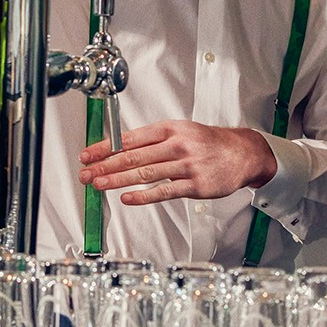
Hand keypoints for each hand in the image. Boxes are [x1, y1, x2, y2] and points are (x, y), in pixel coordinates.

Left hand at [78, 120, 276, 205]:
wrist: (241, 153)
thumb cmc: (207, 143)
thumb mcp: (180, 131)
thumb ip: (153, 140)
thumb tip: (119, 148)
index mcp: (169, 129)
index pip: (129, 138)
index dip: (105, 147)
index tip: (87, 155)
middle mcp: (176, 145)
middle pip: (133, 156)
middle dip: (104, 166)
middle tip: (85, 174)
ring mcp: (185, 165)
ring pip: (144, 173)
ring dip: (117, 180)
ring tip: (98, 185)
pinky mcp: (194, 185)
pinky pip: (164, 191)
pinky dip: (143, 195)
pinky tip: (126, 198)